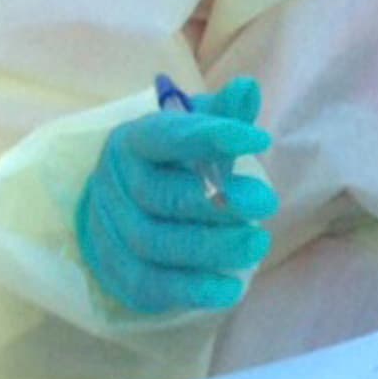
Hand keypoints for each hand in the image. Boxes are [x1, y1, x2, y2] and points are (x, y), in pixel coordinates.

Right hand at [74, 77, 279, 315]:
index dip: (212, 137)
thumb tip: (248, 88)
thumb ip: (224, 115)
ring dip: (211, 247)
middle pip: (160, 196)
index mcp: (133, 142)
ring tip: (258, 244)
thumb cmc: (174, 165)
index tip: (261, 140)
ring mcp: (110, 230)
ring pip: (155, 244)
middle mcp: (115, 183)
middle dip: (217, 203)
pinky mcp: (117, 271)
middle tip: (267, 204)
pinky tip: (231, 288)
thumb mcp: (197, 134)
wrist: (123, 208)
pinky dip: (192, 290)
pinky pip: (150, 285)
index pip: (167, 137)